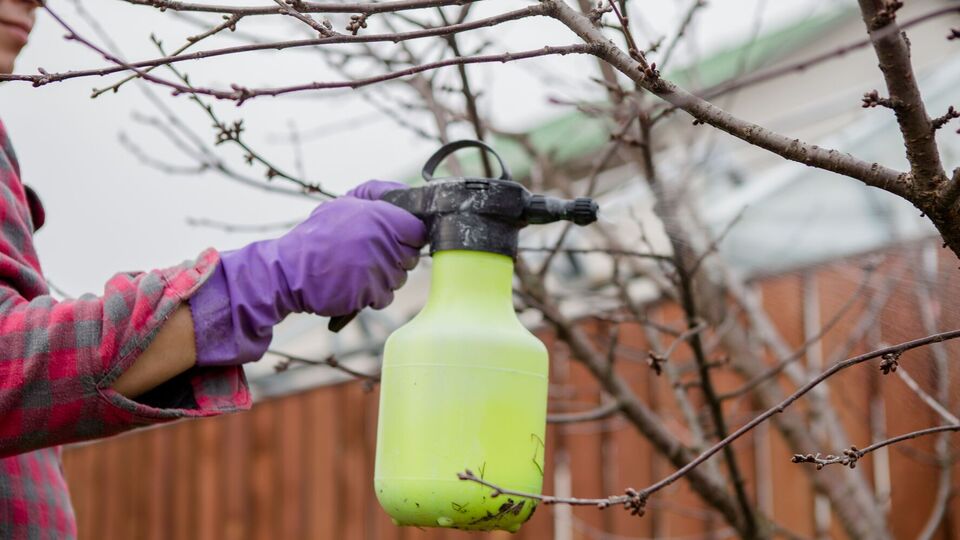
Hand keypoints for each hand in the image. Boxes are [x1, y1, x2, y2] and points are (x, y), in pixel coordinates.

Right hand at [189, 180, 425, 365]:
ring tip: (357, 270)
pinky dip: (372, 295)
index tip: (398, 240)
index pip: (417, 230)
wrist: (287, 271)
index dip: (409, 237)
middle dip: (396, 259)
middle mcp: (381, 241)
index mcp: (378, 216)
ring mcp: (376, 268)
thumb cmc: (316, 238)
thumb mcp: (343, 205)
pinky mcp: (368, 292)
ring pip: (399, 278)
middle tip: (370, 256)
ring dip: (383, 278)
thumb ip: (375, 197)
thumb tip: (403, 194)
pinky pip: (385, 296)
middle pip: (411, 257)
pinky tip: (354, 285)